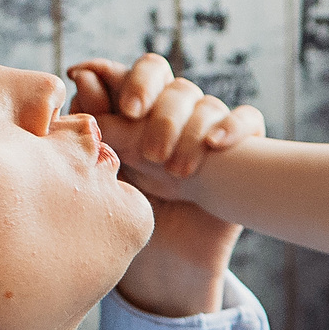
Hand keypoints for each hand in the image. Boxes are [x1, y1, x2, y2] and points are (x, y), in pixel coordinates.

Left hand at [70, 55, 262, 317]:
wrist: (166, 257)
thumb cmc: (130, 207)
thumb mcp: (105, 166)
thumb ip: (95, 123)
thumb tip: (81, 74)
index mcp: (145, 107)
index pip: (144, 72)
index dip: (133, 80)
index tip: (125, 110)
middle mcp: (180, 111)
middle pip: (175, 86)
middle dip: (161, 112)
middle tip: (149, 150)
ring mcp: (212, 127)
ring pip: (207, 105)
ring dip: (188, 134)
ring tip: (174, 170)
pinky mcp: (243, 147)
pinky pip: (248, 118)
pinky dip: (232, 126)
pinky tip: (214, 145)